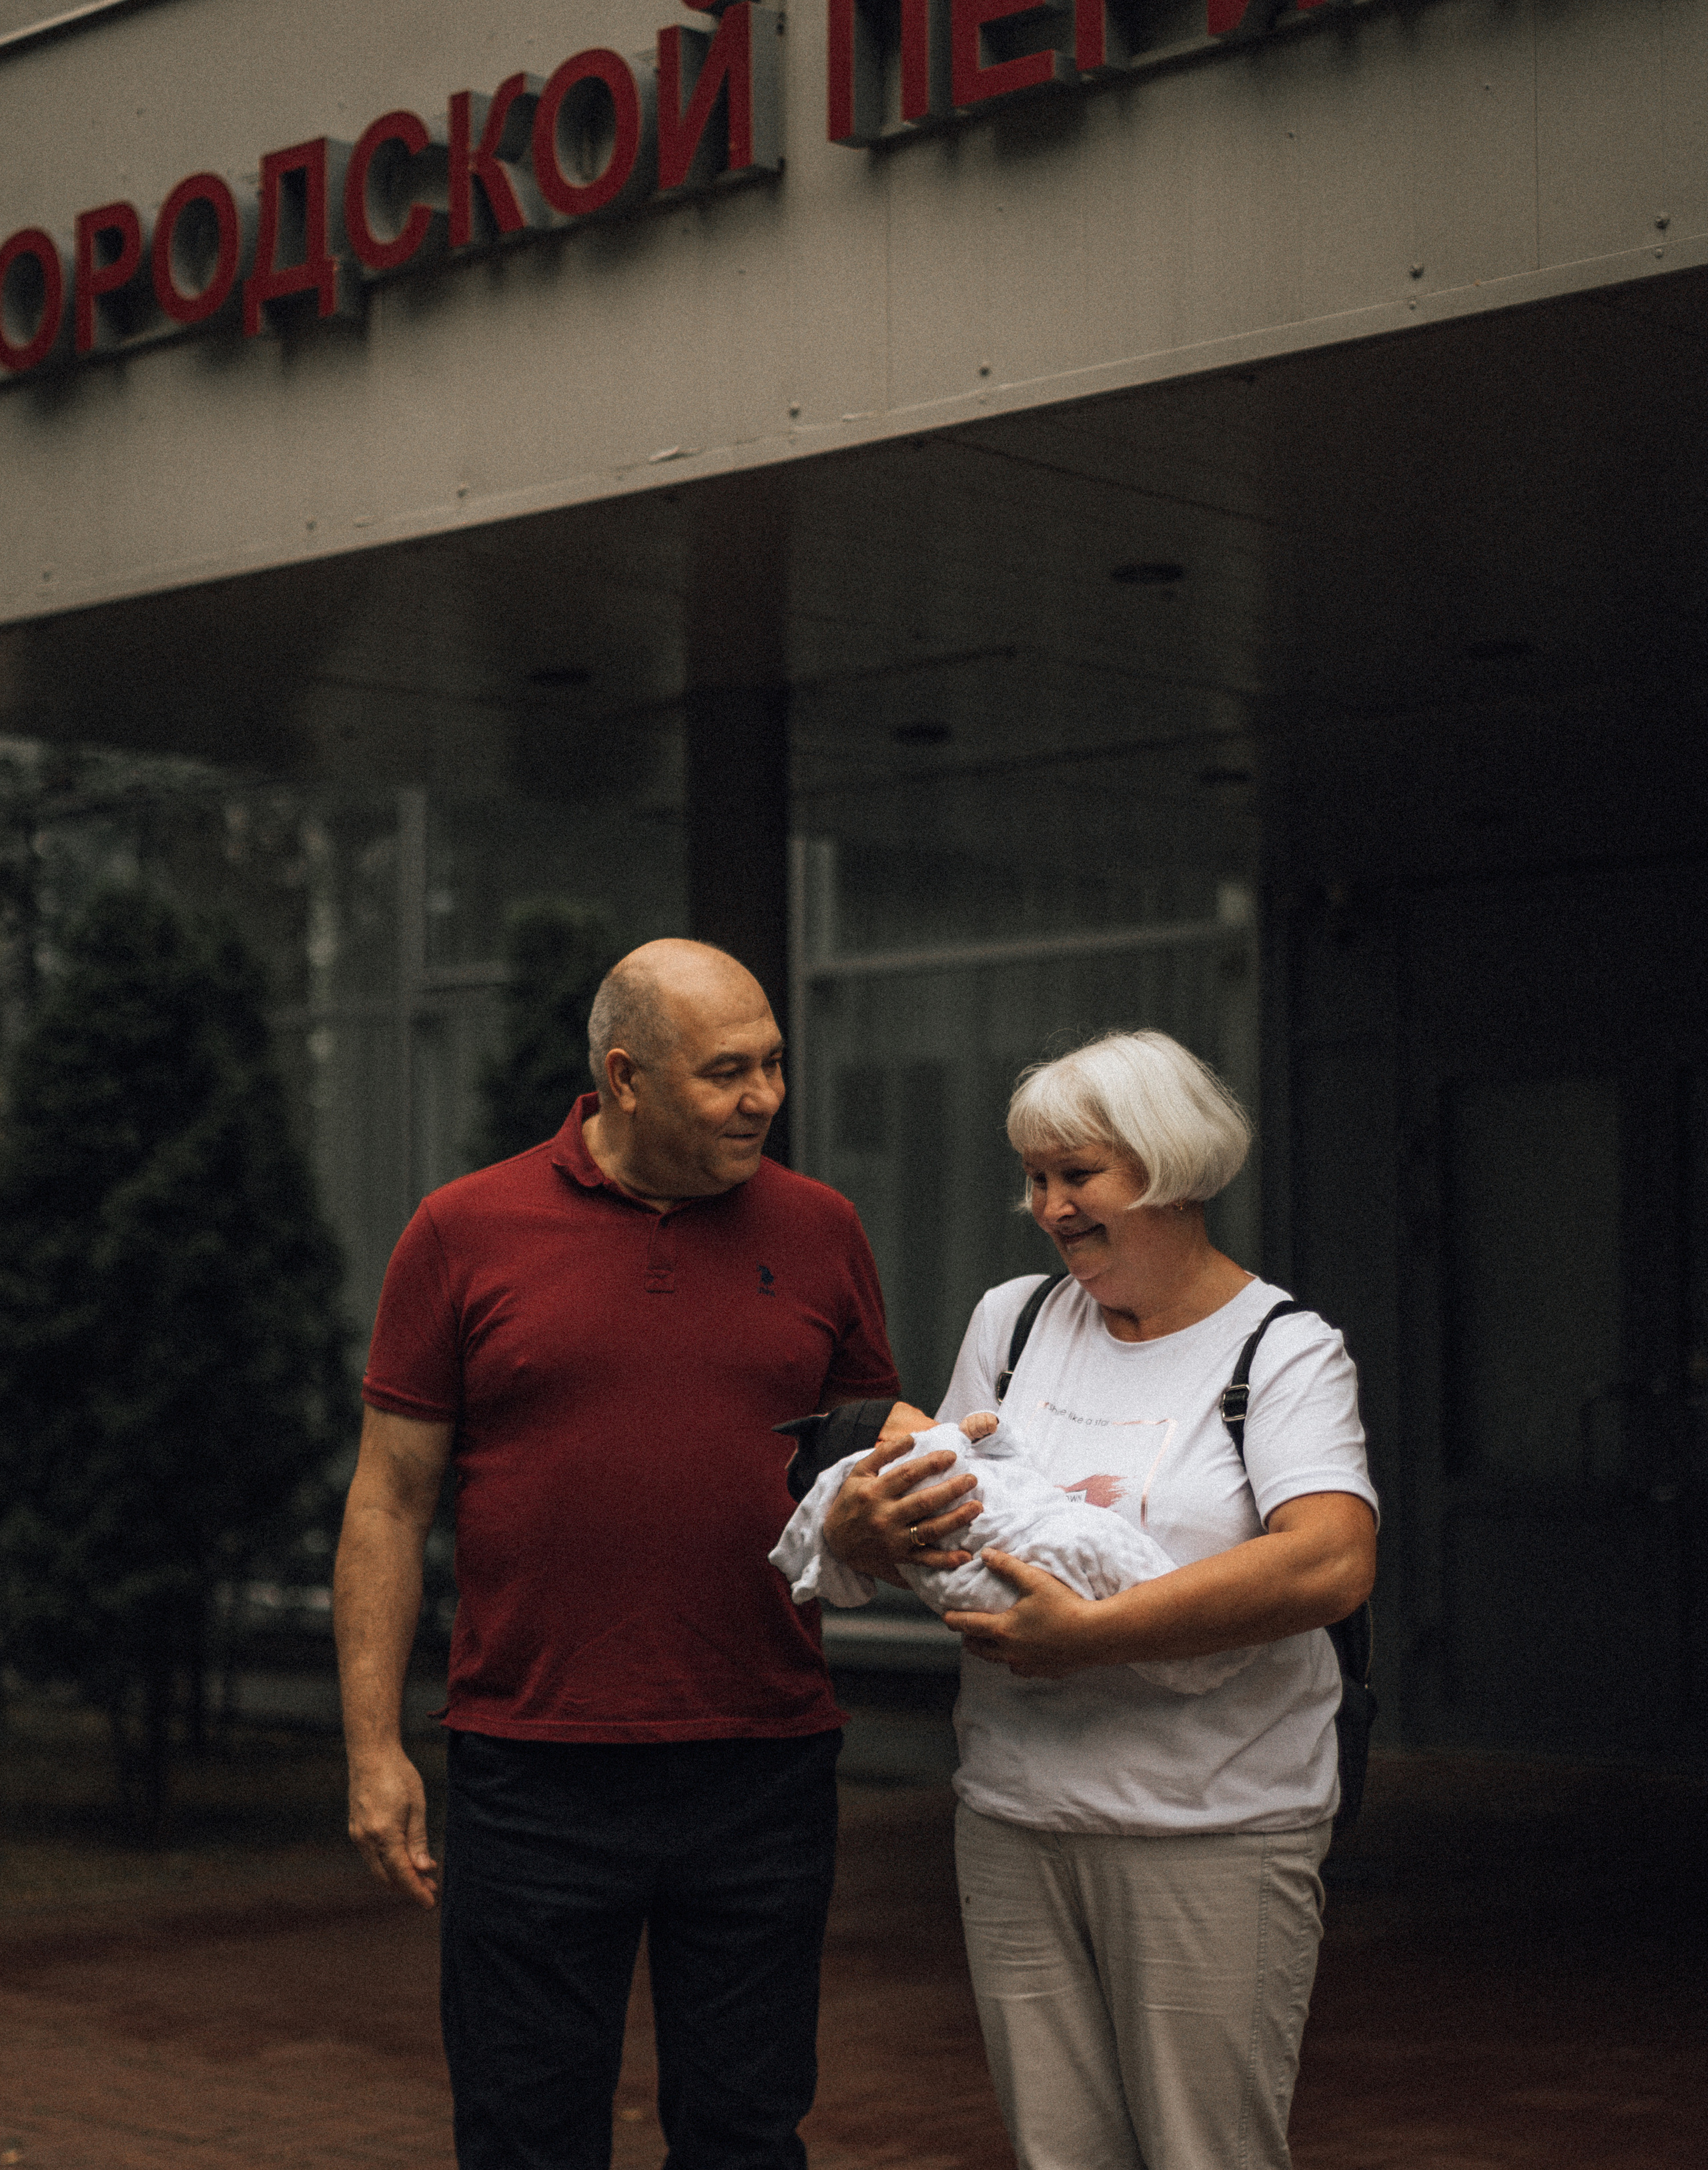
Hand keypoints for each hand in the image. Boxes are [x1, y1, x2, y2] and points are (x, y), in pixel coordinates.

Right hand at [347, 1743, 439, 1907]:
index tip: (430, 1903)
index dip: (416, 1891)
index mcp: (384, 1833)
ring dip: (398, 1877)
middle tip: (431, 1888)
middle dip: (409, 1887)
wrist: (371, 1754)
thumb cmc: (398, 1775)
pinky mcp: (355, 1829)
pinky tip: (403, 1859)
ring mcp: (357, 1835)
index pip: (401, 1873)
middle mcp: (366, 1839)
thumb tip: (423, 1869)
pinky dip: (388, 1864)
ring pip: (378, 1869)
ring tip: (422, 1875)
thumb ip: (418, 1840)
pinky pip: (372, 1857)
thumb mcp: (416, 1805)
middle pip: (387, 1877)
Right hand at [823, 1402, 981, 1574]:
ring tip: (977, 1507)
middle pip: (923, 1502)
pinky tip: (965, 1556)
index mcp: (874, 1492)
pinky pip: (925, 1561)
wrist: (834, 1543)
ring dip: (956, 1519)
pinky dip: (946, 1560)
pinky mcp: (899, 1559)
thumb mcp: (858, 1473)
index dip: (932, 1463)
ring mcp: (893, 1540)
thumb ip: (883, 1453)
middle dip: (951, 1489)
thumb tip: (912, 1437)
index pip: (908, 1474)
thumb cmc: (850, 1502)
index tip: (952, 1456)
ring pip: (929, 1530)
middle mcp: (884, 1516)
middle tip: (972, 1479)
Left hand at [945, 1549, 1102, 1677]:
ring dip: (993, 1653)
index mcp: (1003, 1630)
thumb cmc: (1064, 1605)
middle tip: (966, 1634)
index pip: (970, 1625)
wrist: (1095, 1635)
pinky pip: (1023, 1669)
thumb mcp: (1033, 1580)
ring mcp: (1028, 1665)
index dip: (955, 1620)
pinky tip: (1023, 1656)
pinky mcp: (1046, 1672)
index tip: (945, 1618)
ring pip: (1002, 1662)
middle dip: (971, 1641)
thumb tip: (985, 1554)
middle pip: (981, 1649)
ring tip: (993, 1644)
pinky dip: (1017, 1662)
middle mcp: (1011, 1652)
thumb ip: (1007, 1566)